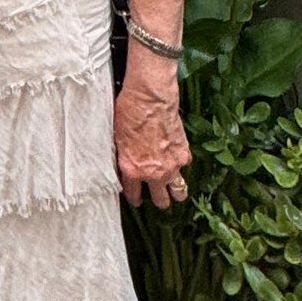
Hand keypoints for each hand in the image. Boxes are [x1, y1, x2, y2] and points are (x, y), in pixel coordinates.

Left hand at [114, 64, 189, 209]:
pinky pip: (184, 167)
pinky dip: (180, 165)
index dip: (135, 198)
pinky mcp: (184, 155)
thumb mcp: (117, 140)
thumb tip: (125, 167)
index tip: (137, 199)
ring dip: (175, 192)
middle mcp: (154, 174)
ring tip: (173, 191)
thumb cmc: (129, 113)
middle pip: (161, 201)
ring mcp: (172, 166)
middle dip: (158, 200)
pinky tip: (176, 159)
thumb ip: (124, 160)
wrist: (150, 99)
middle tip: (156, 196)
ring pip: (179, 192)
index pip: (134, 196)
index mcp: (133, 170)